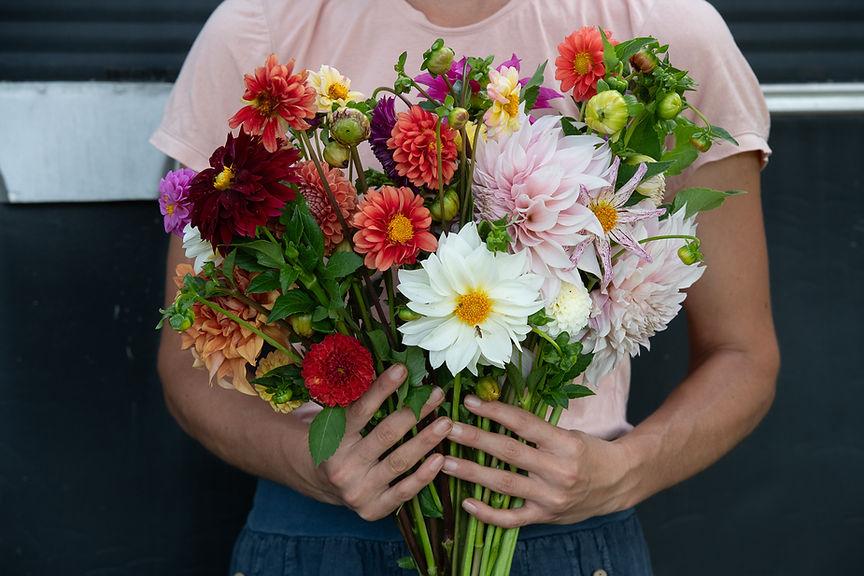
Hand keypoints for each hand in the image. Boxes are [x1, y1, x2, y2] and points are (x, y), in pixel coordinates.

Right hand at [315, 364, 452, 520]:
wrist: (322, 481)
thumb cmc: (339, 441)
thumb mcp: (339, 420)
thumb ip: (359, 398)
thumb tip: (390, 368)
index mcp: (332, 439)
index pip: (360, 410)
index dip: (382, 389)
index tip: (403, 370)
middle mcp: (343, 466)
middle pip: (385, 435)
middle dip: (414, 412)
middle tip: (437, 394)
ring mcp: (357, 491)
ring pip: (398, 462)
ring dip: (426, 440)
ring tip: (447, 422)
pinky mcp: (372, 510)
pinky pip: (403, 492)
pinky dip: (423, 476)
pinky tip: (440, 458)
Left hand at [442, 394, 633, 527]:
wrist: (617, 482)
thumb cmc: (588, 452)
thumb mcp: (568, 432)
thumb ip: (535, 427)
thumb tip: (495, 407)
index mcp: (565, 444)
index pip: (523, 424)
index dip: (494, 411)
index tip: (469, 402)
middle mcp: (558, 471)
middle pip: (508, 452)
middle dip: (474, 438)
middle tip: (448, 429)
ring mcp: (550, 497)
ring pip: (504, 484)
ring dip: (471, 472)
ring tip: (446, 462)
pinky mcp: (545, 516)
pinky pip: (511, 519)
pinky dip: (487, 513)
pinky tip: (466, 503)